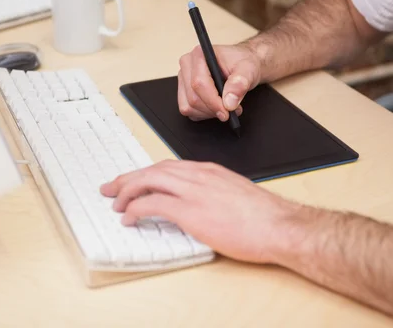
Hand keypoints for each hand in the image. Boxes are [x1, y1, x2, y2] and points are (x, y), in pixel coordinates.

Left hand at [100, 160, 299, 263]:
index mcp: (209, 171)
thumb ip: (214, 195)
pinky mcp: (190, 211)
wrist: (280, 226)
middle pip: (153, 170)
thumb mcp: (235, 195)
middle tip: (112, 188)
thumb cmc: (264, 217)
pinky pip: (152, 203)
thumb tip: (200, 206)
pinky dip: (135, 208)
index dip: (147, 174)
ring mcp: (194, 191)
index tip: (135, 181)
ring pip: (148, 181)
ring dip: (127, 191)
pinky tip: (129, 216)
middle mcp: (198, 175)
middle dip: (128, 178)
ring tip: (115, 202)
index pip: (168, 166)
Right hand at [178, 44, 261, 121]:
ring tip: (226, 107)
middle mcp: (188, 65)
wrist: (243, 63)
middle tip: (231, 109)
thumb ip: (240, 83)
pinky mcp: (184, 91)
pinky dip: (204, 114)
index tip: (227, 111)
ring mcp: (184, 79)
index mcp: (200, 55)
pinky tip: (216, 107)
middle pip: (193, 98)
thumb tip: (229, 102)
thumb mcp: (249, 69)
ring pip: (189, 107)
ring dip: (209, 113)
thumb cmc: (243, 62)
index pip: (199, 83)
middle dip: (213, 109)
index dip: (213, 101)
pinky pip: (189, 111)